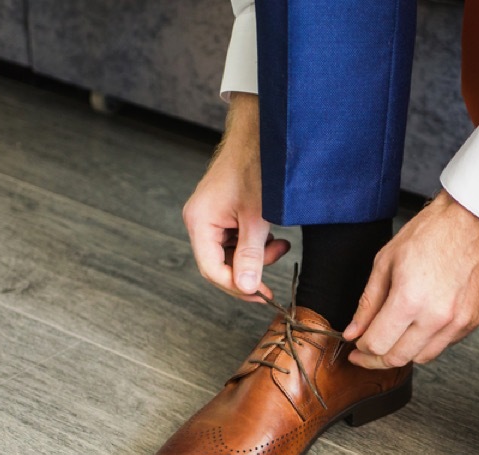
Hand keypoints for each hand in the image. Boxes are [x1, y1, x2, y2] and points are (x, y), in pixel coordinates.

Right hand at [182, 92, 290, 301]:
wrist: (259, 136)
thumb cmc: (256, 168)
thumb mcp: (257, 218)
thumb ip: (251, 255)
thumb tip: (246, 289)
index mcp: (200, 222)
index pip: (212, 270)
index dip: (237, 287)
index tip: (262, 295)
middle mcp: (199, 220)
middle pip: (220, 264)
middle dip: (249, 270)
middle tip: (275, 265)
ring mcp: (210, 216)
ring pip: (231, 254)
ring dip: (256, 255)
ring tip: (279, 244)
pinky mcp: (222, 213)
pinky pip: (235, 239)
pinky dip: (255, 242)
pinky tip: (271, 234)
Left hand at [344, 191, 478, 367]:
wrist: (474, 221)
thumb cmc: (433, 232)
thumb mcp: (386, 261)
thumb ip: (368, 302)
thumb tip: (354, 331)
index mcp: (410, 300)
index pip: (378, 344)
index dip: (361, 350)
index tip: (356, 348)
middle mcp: (437, 317)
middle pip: (399, 358)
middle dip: (377, 359)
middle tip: (367, 352)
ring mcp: (459, 322)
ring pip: (422, 357)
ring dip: (403, 353)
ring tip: (393, 338)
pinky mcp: (474, 321)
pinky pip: (444, 345)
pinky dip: (427, 342)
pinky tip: (419, 326)